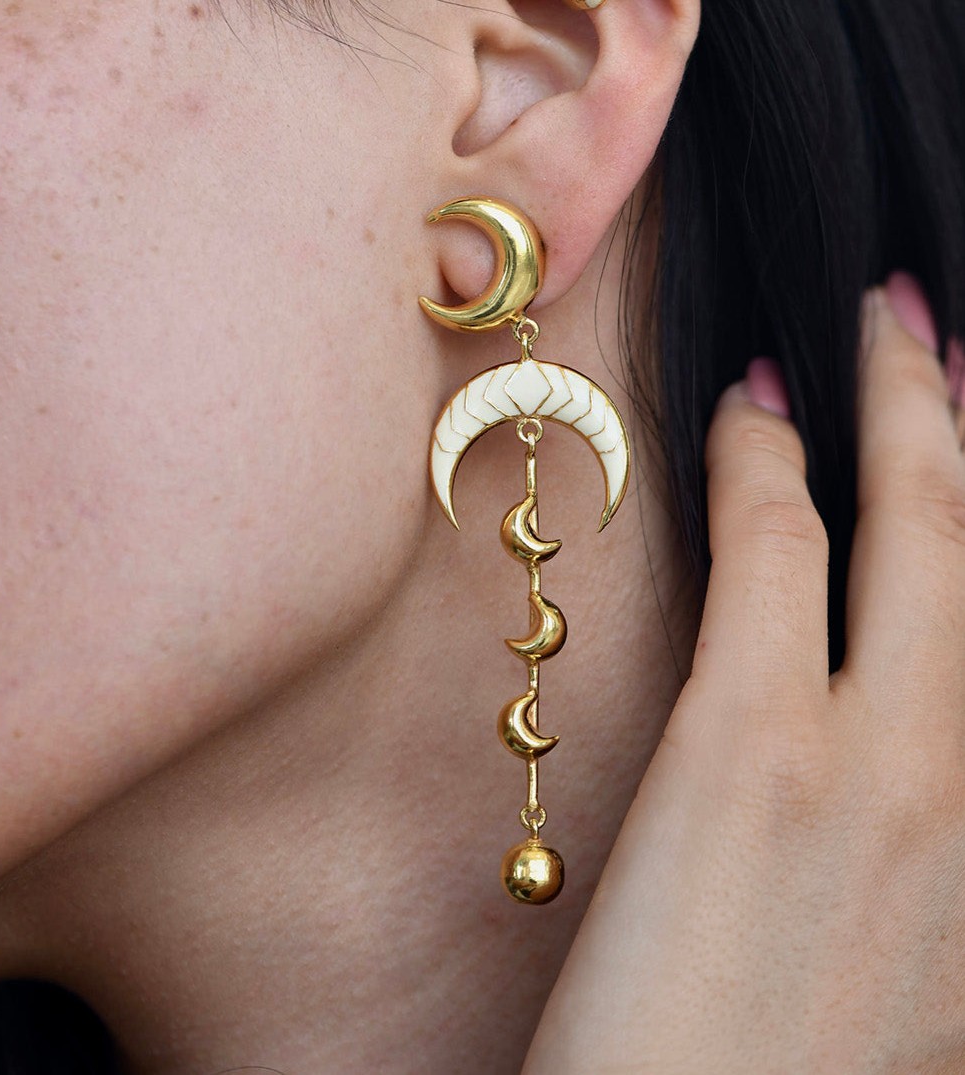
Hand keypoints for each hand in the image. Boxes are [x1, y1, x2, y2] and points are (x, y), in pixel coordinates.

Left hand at [524, 277, 964, 1073]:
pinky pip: (775, 550)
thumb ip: (928, 861)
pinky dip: (762, 462)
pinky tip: (745, 409)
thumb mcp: (914, 982)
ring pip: (910, 526)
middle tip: (925, 324)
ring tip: (864, 329)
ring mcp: (883, 762)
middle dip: (962, 412)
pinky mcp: (750, 747)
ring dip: (890, 408)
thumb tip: (914, 766)